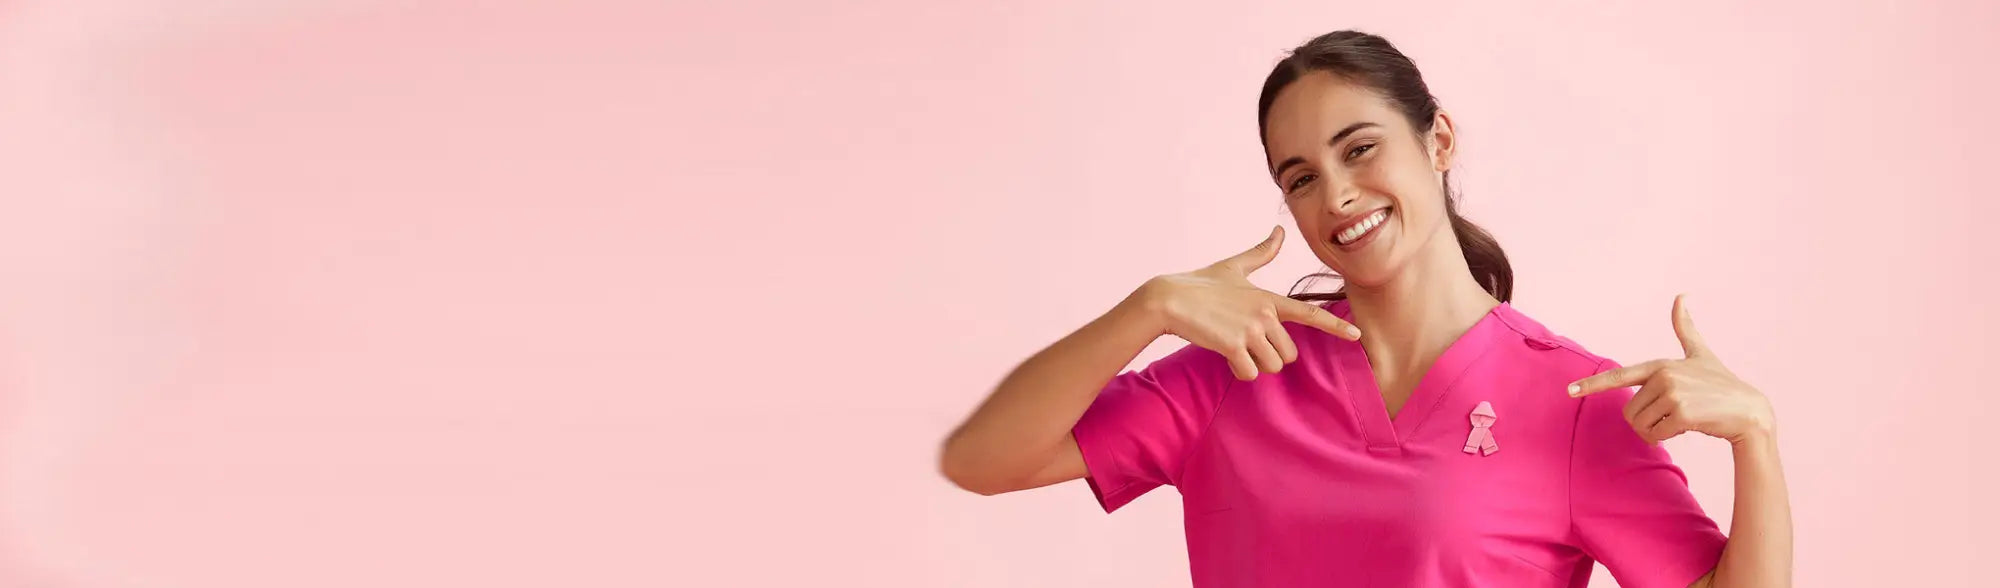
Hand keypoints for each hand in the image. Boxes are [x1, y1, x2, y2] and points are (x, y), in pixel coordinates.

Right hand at [1139, 225, 1362, 380]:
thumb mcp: (1233, 267)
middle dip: (1271, 356)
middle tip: (1247, 344)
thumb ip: (1261, 253)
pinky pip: (1249, 373)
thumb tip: (1279, 231)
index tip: (1357, 335)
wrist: (1167, 299)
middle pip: (1288, 354)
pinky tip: (1224, 354)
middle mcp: (1264, 313)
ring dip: (1254, 364)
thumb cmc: (1199, 283)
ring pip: (1271, 366)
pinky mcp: (1233, 345)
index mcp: (1268, 297)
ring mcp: (1250, 330)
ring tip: (1234, 347)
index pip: (1309, 312)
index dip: (1335, 326)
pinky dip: (1238, 370)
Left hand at [1566, 294, 1775, 445]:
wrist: (1749, 412)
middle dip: (1647, 421)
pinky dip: (1668, 437)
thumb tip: (1681, 295)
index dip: (1593, 384)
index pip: (1620, 375)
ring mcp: (1673, 394)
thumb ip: (1685, 328)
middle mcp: (1664, 376)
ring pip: (1640, 426)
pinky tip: (1690, 426)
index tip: (1569, 391)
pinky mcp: (1682, 413)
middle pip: (1630, 412)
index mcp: (1661, 365)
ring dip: (1657, 431)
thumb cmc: (1721, 385)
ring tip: (1682, 418)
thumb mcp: (1700, 353)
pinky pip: (1656, 435)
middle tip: (1674, 414)